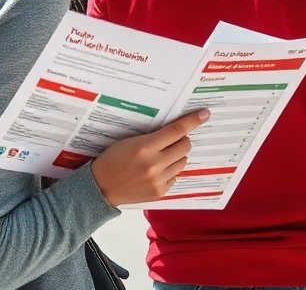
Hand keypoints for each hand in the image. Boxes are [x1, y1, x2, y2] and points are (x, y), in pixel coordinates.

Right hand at [91, 109, 208, 206]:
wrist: (101, 187)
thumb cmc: (113, 159)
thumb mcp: (130, 141)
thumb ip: (154, 137)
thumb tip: (178, 131)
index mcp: (145, 147)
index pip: (176, 131)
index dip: (192, 121)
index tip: (204, 114)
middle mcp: (154, 164)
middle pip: (184, 146)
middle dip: (182, 140)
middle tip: (171, 141)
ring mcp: (158, 180)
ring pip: (183, 161)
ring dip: (176, 156)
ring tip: (161, 157)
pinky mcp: (160, 192)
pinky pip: (176, 176)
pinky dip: (170, 171)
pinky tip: (156, 171)